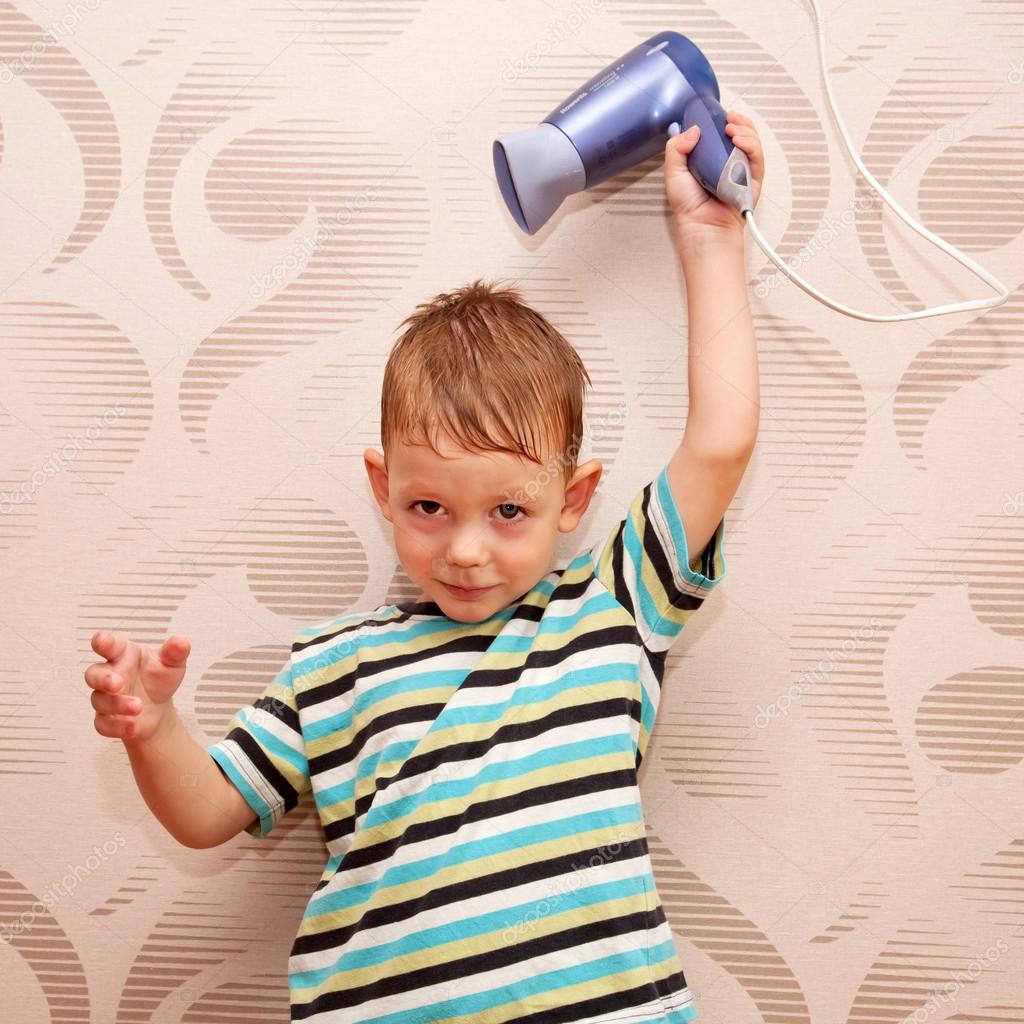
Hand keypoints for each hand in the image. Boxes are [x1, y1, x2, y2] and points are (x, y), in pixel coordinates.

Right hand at [86, 631, 190, 741]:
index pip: (109, 645)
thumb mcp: (172, 663)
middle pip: (93, 674)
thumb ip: (175, 652)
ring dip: (117, 705)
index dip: (103, 642)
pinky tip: (133, 726)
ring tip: (138, 706)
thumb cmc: (158, 678)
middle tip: (118, 684)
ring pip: (100, 700)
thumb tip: (180, 642)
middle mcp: (110, 674)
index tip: (101, 641)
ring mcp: (105, 697)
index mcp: (123, 654)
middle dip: (103, 679)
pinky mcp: (106, 719)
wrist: (159, 707)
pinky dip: (117, 727)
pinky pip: (103, 724)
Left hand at [664, 109, 763, 244]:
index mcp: (712, 159)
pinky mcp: (753, 180)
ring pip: (752, 143)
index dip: (723, 121)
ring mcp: (743, 170)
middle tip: (728, 118)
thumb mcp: (673, 171)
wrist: (701, 225)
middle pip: (742, 134)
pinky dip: (751, 146)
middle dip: (738, 121)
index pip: (722, 134)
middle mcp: (729, 163)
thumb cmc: (688, 205)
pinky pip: (757, 158)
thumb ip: (677, 148)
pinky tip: (739, 140)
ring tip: (732, 128)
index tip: (718, 113)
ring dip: (745, 130)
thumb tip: (694, 129)